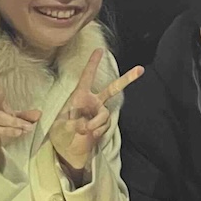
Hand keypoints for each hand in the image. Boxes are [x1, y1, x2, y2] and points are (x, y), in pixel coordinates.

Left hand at [48, 48, 143, 175]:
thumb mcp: (60, 127)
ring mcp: (98, 113)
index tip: (100, 50)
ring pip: (105, 113)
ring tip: (86, 130)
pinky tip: (90, 134)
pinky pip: (105, 125)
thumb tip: (85, 124)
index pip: (87, 77)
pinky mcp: (102, 125)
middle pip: (112, 88)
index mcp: (79, 96)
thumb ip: (72, 123)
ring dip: (97, 122)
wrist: (67, 150)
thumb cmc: (59, 134)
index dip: (93, 63)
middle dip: (127, 79)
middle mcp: (92, 102)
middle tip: (141, 70)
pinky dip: (98, 130)